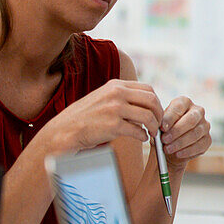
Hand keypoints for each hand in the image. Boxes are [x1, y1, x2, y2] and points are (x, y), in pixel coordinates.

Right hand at [36, 79, 162, 155]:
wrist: (64, 131)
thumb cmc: (86, 117)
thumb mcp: (104, 98)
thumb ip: (123, 97)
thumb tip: (147, 103)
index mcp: (115, 85)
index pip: (148, 89)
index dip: (156, 101)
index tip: (156, 112)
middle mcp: (116, 94)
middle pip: (151, 100)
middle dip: (159, 113)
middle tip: (159, 123)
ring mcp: (114, 109)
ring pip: (148, 116)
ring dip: (154, 126)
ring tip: (152, 133)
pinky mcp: (113, 125)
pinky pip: (138, 130)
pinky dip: (143, 136)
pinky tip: (142, 138)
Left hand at [159, 97, 211, 167]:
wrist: (169, 148)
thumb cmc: (163, 132)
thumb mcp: (158, 126)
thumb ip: (159, 124)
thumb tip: (160, 128)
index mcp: (184, 103)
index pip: (179, 106)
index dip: (170, 117)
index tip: (161, 128)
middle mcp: (198, 111)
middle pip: (191, 119)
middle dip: (177, 131)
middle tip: (164, 140)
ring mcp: (205, 125)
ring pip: (195, 133)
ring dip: (180, 143)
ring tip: (168, 149)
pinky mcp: (207, 139)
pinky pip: (200, 145)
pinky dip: (187, 151)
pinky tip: (178, 154)